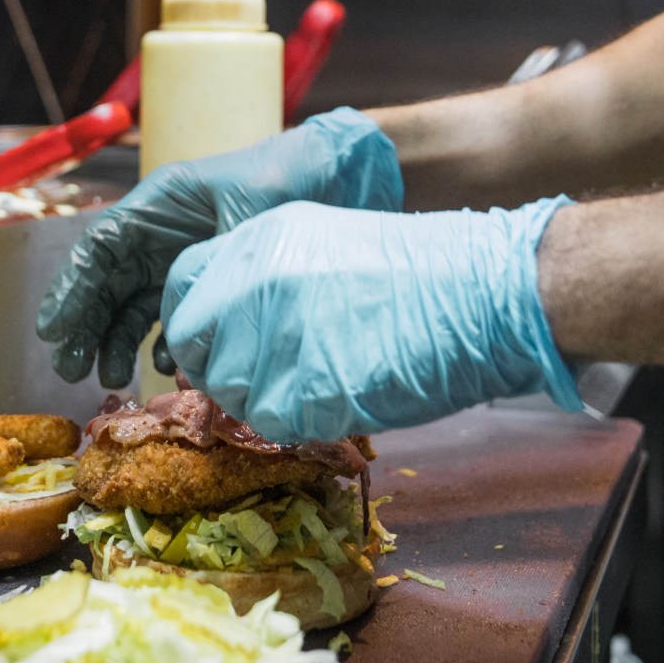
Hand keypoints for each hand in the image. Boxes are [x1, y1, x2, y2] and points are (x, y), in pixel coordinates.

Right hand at [36, 109, 401, 387]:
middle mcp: (162, 230)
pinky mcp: (206, 276)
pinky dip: (163, 340)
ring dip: (118, 339)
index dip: (71, 290)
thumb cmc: (287, 181)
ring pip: (133, 300)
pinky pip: (171, 312)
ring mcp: (181, 253)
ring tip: (110, 377)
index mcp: (160, 204)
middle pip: (107, 279)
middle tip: (69, 369)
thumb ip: (210, 266)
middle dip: (85, 324)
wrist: (336, 173)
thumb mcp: (244, 221)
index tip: (52, 331)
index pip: (99, 248)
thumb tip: (177, 327)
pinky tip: (165, 366)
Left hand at [160, 198, 579, 441]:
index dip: (194, 323)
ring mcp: (279, 335)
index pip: (181, 286)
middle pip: (193, 343)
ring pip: (230, 390)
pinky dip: (300, 422)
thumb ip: (266, 279)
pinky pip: (273, 423)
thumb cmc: (418, 271)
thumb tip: (230, 329)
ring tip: (316, 383)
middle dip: (219, 367)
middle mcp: (256, 282)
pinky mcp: (307, 388)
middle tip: (265, 376)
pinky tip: (338, 399)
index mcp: (260, 239)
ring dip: (263, 399)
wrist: (482, 291)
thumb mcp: (323, 245)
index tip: (215, 343)